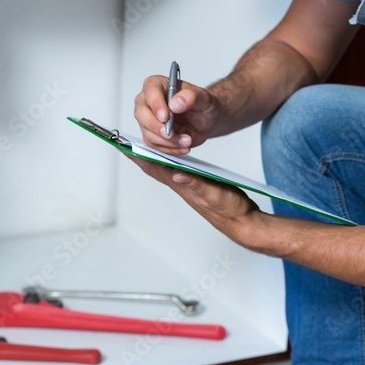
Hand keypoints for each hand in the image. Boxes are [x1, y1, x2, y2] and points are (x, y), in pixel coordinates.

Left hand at [129, 156, 261, 243]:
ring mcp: (188, 186)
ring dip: (152, 156)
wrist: (242, 222)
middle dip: (139, 154)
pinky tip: (169, 156)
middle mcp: (181, 185)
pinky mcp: (197, 185)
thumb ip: (197, 184)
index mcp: (182, 186)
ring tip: (140, 145)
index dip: (138, 157)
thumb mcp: (214, 194)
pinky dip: (169, 161)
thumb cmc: (230, 210)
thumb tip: (177, 174)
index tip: (122, 146)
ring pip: (163, 169)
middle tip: (124, 142)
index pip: (154, 168)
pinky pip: (176, 170)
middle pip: (154, 167)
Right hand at [133, 75, 220, 153]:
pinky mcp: (152, 135)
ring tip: (187, 140)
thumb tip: (175, 104)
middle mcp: (148, 101)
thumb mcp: (203, 97)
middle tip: (171, 134)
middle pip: (141, 114)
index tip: (165, 117)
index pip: (150, 91)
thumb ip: (190, 97)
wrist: (206, 121)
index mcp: (158, 85)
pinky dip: (169, 149)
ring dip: (167, 141)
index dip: (156, 105)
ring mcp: (148, 119)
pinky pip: (154, 145)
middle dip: (156, 127)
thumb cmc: (202, 105)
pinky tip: (183, 147)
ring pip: (148, 133)